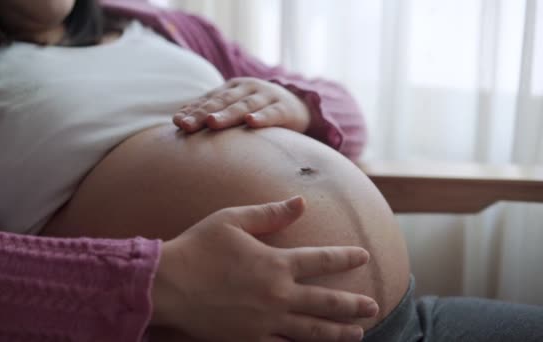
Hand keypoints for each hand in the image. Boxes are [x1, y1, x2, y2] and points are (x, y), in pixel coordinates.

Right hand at [151, 196, 377, 341]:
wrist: (168, 285)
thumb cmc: (198, 247)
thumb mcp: (233, 220)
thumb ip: (271, 214)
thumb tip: (301, 202)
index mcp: (276, 263)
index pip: (322, 260)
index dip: (346, 257)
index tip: (364, 256)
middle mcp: (278, 295)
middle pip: (326, 302)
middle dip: (353, 305)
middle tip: (374, 306)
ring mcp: (265, 322)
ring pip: (312, 331)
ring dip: (338, 333)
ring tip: (358, 334)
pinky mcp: (249, 341)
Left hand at [173, 77, 311, 133]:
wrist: (298, 105)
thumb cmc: (258, 110)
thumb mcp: (236, 106)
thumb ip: (211, 111)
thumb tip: (177, 121)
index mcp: (232, 88)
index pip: (209, 100)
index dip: (193, 110)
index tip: (177, 123)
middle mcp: (247, 89)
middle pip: (222, 102)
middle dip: (203, 113)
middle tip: (187, 125)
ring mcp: (267, 97)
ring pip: (244, 106)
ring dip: (227, 114)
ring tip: (212, 123)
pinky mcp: (285, 108)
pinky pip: (272, 113)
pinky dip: (261, 117)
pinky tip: (251, 122)